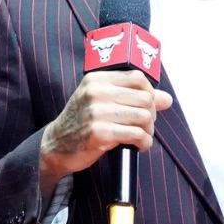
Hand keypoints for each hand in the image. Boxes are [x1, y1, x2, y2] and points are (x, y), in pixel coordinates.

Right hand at [39, 71, 172, 195]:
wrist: (56, 145)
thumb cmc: (82, 122)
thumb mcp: (102, 102)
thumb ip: (133, 96)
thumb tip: (167, 99)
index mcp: (97, 79)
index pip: (138, 78)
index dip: (150, 93)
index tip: (147, 106)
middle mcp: (97, 92)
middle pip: (145, 98)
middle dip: (151, 115)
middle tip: (145, 126)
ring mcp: (97, 112)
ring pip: (144, 117)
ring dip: (148, 131)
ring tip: (142, 137)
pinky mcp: (100, 133)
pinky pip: (136, 135)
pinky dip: (144, 143)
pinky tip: (139, 146)